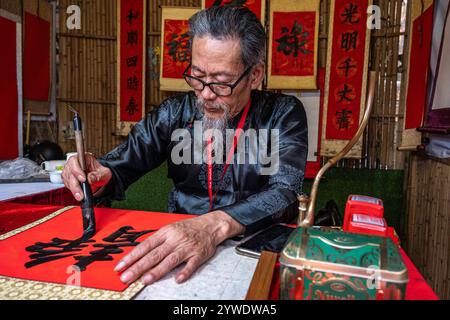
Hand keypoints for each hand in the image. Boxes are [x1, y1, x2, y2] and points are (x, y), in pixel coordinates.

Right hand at [61, 153, 111, 200]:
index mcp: (83, 157)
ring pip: (67, 179)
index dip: (77, 170)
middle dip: (75, 184)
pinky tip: (77, 193)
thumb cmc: (100, 172)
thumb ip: (97, 175)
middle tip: (80, 194)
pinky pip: (67, 184)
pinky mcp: (68, 178)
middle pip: (70, 172)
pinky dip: (72, 190)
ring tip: (80, 196)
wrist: (99, 177)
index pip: (75, 161)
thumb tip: (90, 179)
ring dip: (73, 189)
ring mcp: (69, 170)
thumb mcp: (104, 172)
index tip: (83, 179)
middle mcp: (74, 163)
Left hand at [114, 210, 244, 284]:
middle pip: (154, 254)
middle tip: (127, 277)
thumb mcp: (170, 229)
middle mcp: (175, 239)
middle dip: (139, 267)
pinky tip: (177, 279)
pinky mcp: (199, 255)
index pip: (145, 245)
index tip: (120, 267)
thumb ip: (156, 241)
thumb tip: (139, 254)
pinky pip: (191, 264)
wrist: (211, 224)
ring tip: (145, 280)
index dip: (132, 257)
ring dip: (157, 271)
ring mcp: (187, 247)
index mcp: (166, 232)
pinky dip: (185, 272)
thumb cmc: (188, 228)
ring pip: (170, 260)